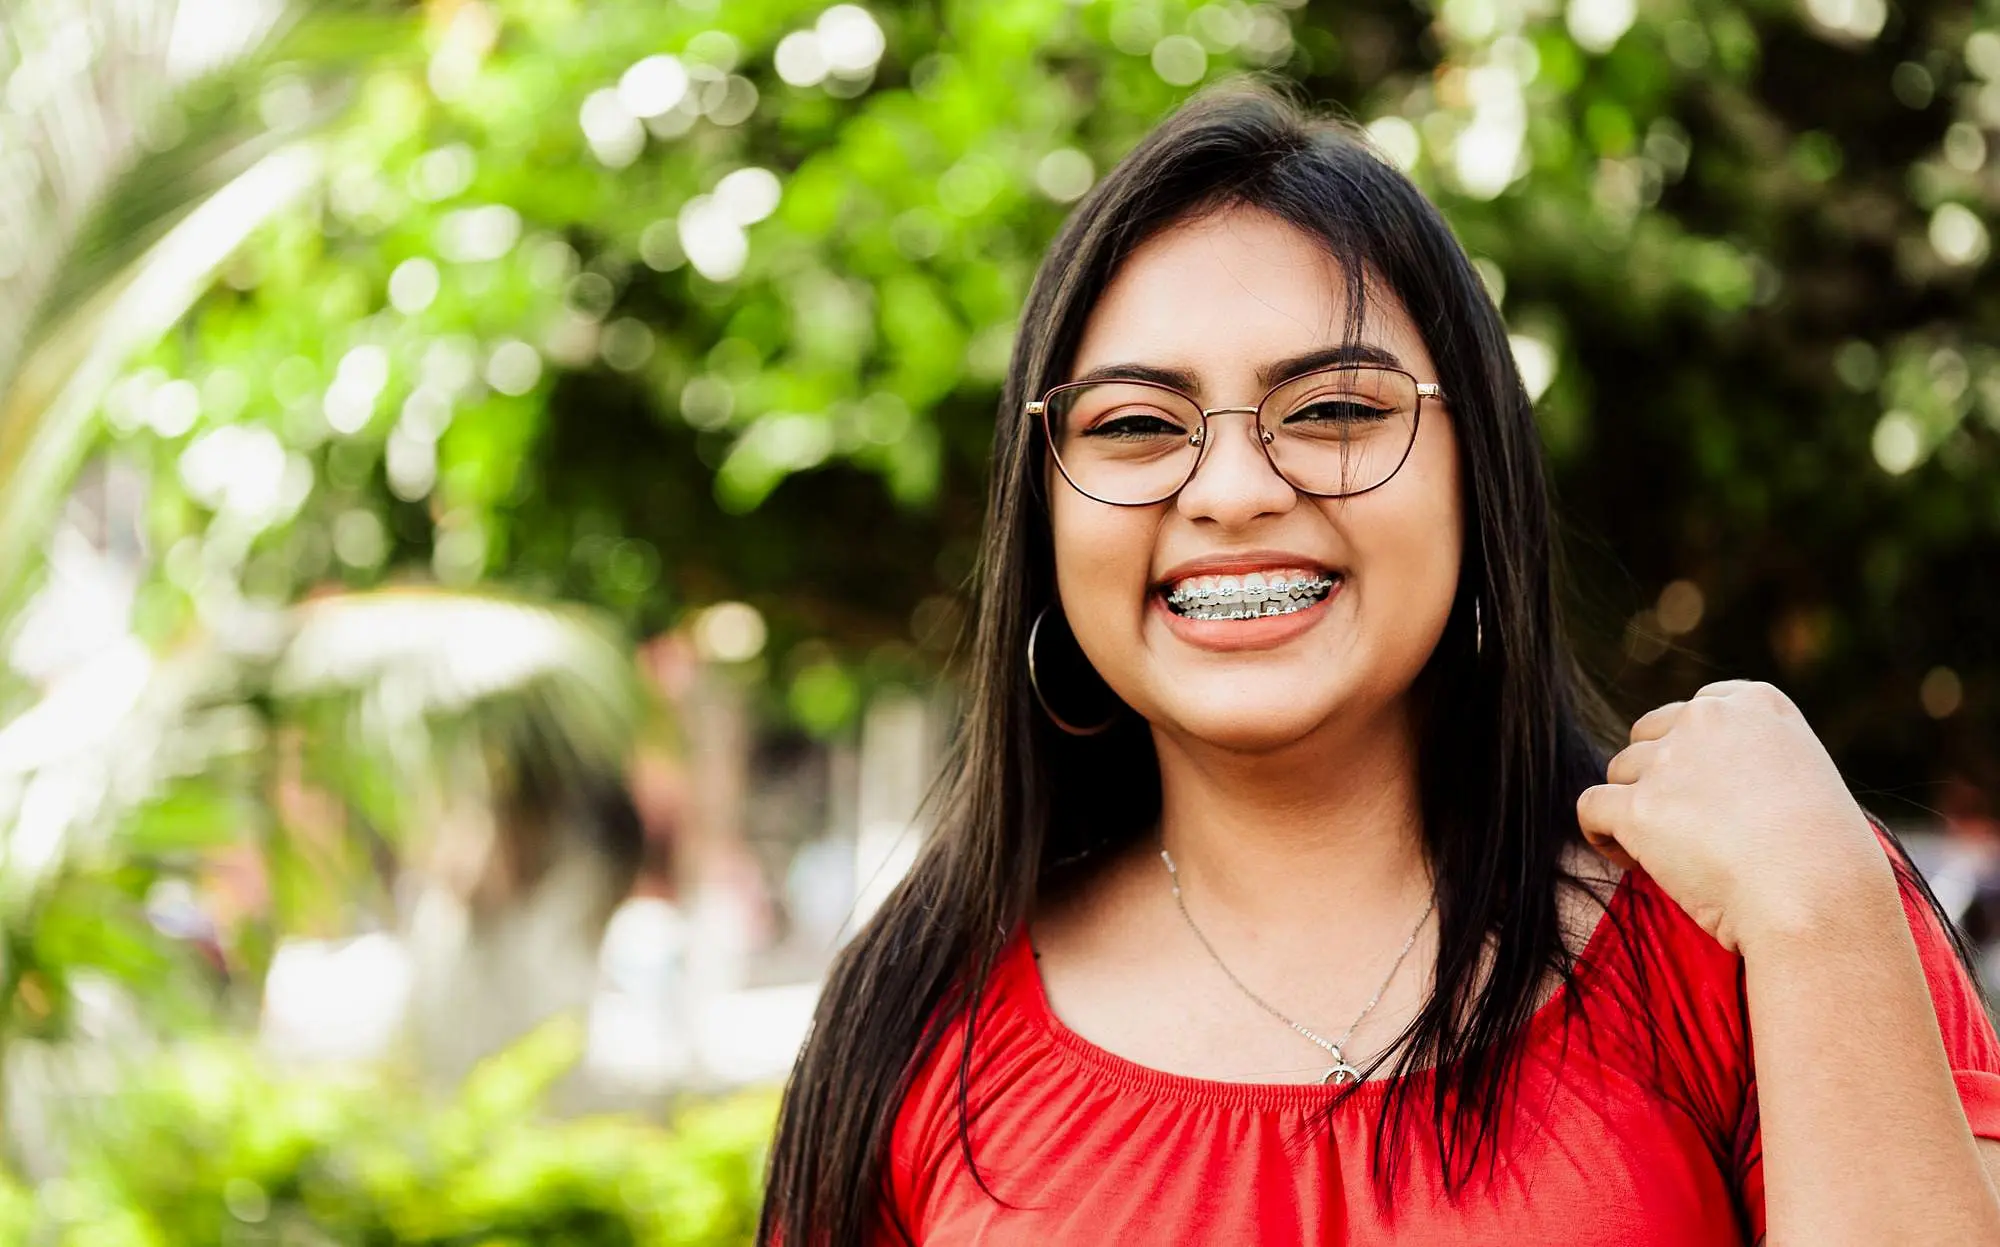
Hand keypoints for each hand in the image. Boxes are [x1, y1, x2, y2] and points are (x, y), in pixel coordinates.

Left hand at [1575, 680, 1892, 951]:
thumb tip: (1707, 785)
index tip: (1710, 794)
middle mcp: (1710, 719)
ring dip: (1634, 807)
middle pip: (1650, 736)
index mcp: (1759, 705)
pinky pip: (1591, 807)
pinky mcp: (1639, 807)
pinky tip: (1632, 861)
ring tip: (1667, 854)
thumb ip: (1754, 763)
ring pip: (1621, 771)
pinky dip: (1600, 834)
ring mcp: (1671, 760)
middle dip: (1656, 776)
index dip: (1691, 751)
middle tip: (1686, 828)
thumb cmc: (1826, 860)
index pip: (1699, 708)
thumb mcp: (1805, 781)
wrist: (1817, 897)